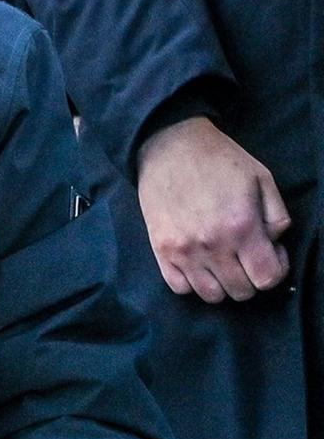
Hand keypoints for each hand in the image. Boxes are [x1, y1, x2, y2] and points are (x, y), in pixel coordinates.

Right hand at [139, 115, 293, 302]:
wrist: (168, 143)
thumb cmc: (219, 160)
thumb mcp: (262, 179)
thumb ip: (278, 217)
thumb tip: (273, 246)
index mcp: (241, 227)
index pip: (267, 279)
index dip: (276, 270)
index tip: (270, 252)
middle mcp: (212, 244)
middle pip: (241, 291)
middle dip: (251, 278)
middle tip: (245, 254)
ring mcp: (182, 249)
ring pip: (211, 295)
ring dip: (222, 284)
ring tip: (221, 262)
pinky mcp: (160, 248)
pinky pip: (180, 287)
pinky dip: (192, 282)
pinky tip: (198, 264)